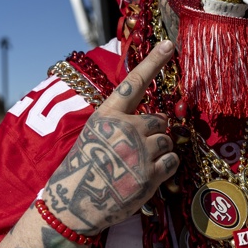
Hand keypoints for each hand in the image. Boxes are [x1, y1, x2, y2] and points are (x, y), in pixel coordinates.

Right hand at [43, 40, 177, 235]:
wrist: (74, 204)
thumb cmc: (85, 165)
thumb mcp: (95, 132)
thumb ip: (120, 121)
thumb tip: (154, 119)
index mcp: (107, 115)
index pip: (134, 82)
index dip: (153, 62)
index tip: (168, 44)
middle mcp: (124, 129)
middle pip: (159, 119)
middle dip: (154, 132)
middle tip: (136, 150)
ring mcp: (138, 152)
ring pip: (167, 139)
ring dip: (160, 150)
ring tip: (139, 163)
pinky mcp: (149, 175)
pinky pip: (173, 160)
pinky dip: (167, 166)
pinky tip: (149, 174)